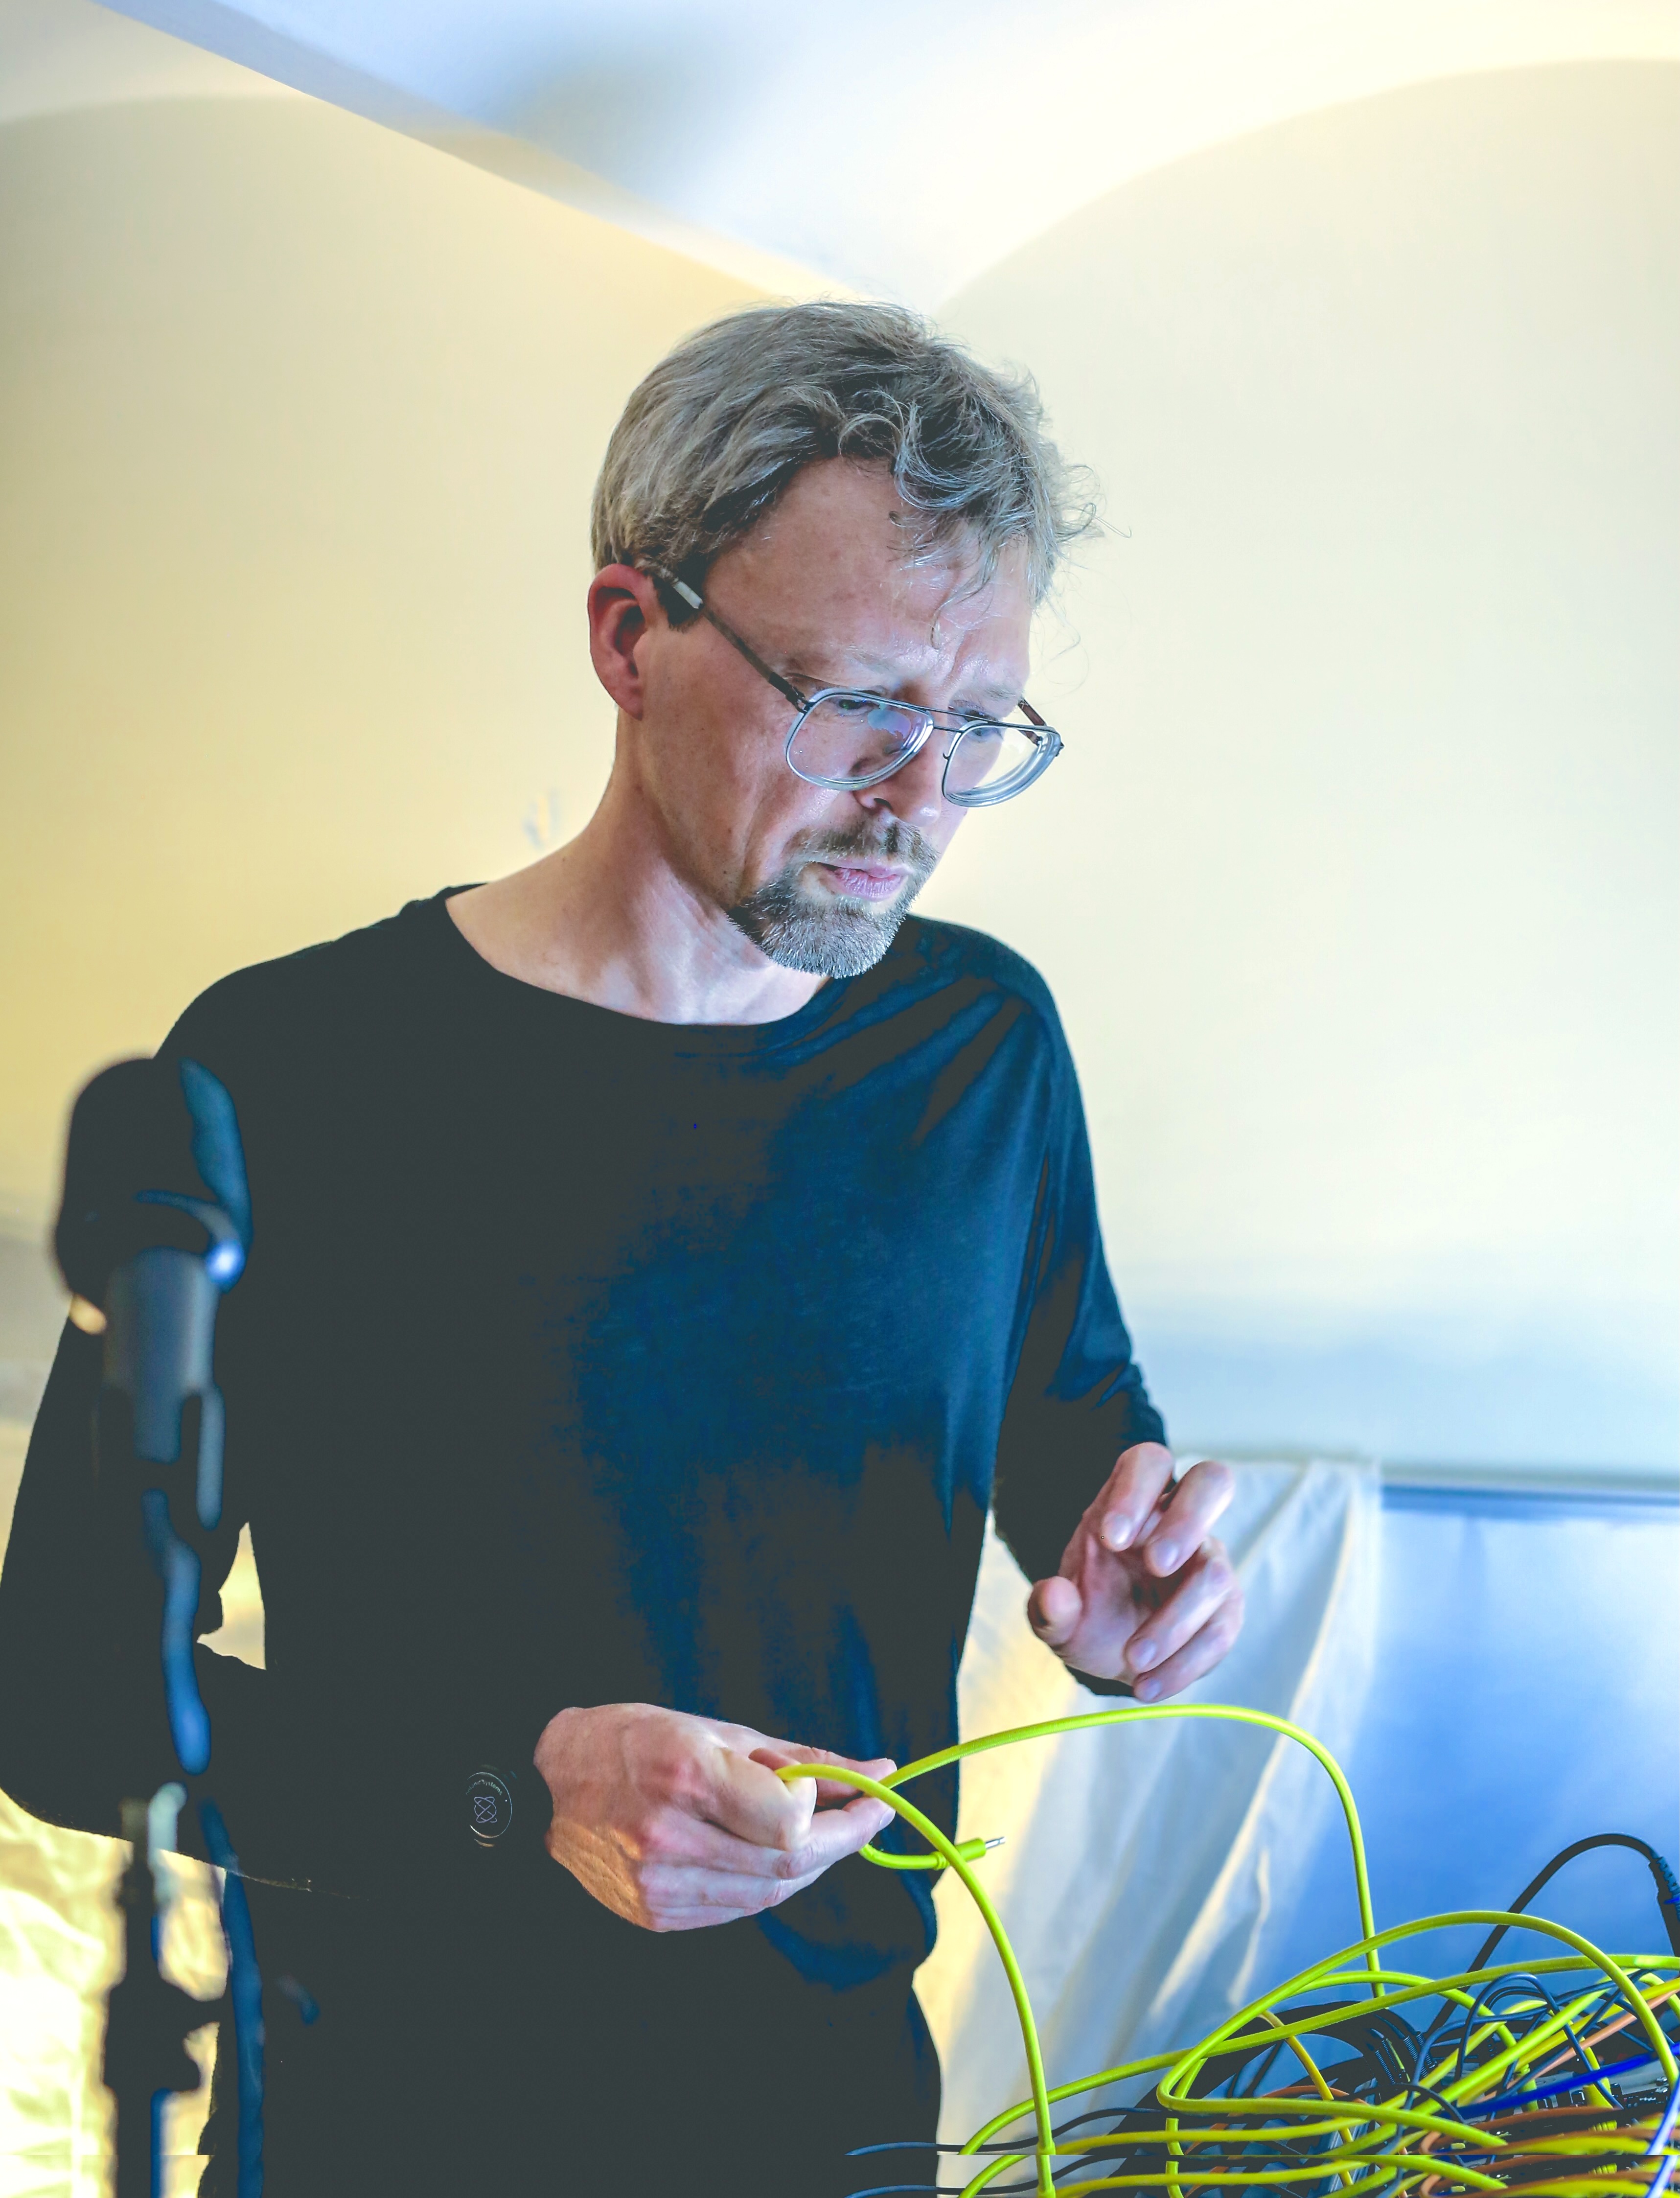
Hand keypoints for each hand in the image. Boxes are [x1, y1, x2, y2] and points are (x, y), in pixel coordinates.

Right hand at [532, 1702, 894, 1931]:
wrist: (544, 1786)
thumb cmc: (632, 1740)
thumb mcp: (715, 1729)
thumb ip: (796, 1758)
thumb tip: (873, 1771)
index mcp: (686, 1778)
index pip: (790, 1824)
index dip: (837, 1815)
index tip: (865, 1792)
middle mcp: (670, 1839)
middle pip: (786, 1866)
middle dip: (840, 1843)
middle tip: (868, 1815)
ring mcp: (658, 1887)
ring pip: (766, 1894)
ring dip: (807, 1864)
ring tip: (821, 1830)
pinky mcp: (653, 1916)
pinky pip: (734, 1909)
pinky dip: (765, 1883)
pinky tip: (769, 1853)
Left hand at [1026, 1443, 1242, 1699]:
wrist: (1114, 1653)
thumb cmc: (1087, 1613)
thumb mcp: (1058, 1617)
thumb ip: (1049, 1607)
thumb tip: (1053, 1596)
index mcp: (1131, 1503)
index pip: (1147, 1464)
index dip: (1135, 1489)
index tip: (1110, 1537)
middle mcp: (1177, 1522)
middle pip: (1212, 1483)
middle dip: (1187, 1521)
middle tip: (1155, 1564)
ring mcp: (1208, 1562)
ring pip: (1214, 1572)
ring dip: (1175, 1619)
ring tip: (1133, 1657)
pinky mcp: (1225, 1609)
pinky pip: (1221, 1629)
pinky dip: (1186, 1663)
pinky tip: (1149, 1685)